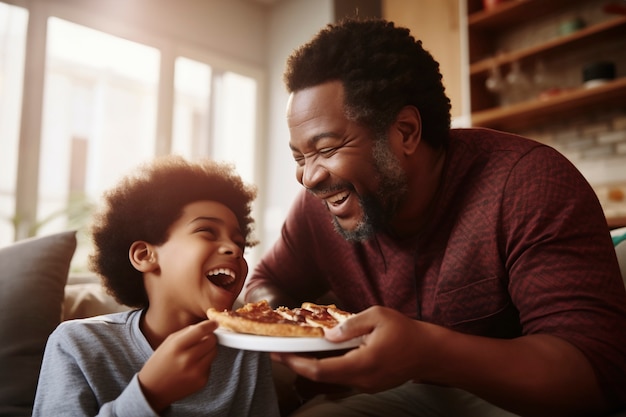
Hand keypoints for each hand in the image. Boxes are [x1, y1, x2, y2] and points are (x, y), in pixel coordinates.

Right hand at [138, 320, 218, 411]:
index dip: (210, 325)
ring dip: (208, 350)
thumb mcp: (168, 343)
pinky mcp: (202, 381)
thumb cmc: (159, 363)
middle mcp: (187, 359)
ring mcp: (196, 372)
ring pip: (214, 352)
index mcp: (177, 346)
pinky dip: (204, 363)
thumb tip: (207, 327)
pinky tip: (192, 367)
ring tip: (195, 354)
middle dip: (210, 337)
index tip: (214, 323)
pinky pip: (210, 365)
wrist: (153, 390)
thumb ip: (187, 333)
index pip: (201, 331)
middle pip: (211, 341)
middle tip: (203, 339)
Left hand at [272, 306, 428, 392]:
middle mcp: (360, 380)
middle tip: (279, 351)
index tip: (278, 353)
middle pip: (321, 376)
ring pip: (330, 378)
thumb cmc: (407, 332)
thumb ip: (350, 325)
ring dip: (311, 365)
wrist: (430, 354)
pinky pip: (342, 376)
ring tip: (295, 350)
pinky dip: (327, 366)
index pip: (320, 369)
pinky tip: (320, 353)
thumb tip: (328, 334)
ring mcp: (365, 385)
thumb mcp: (378, 316)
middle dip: (297, 364)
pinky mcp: (368, 384)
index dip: (295, 363)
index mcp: (361, 364)